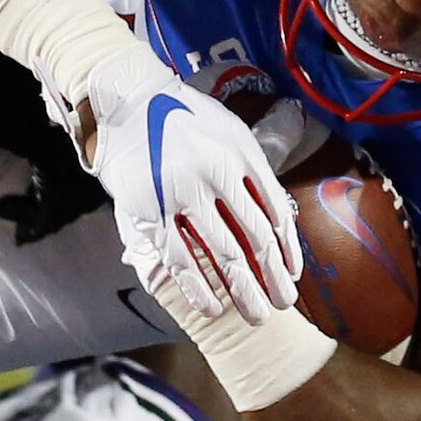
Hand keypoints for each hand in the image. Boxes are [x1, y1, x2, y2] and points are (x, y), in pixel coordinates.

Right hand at [67, 48, 301, 322]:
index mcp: (240, 156)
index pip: (275, 214)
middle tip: (282, 305)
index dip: (287, 251)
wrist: (128, 104)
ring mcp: (181, 194)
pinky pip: (180, 258)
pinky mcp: (150, 211)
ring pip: (222, 254)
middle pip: (254, 240)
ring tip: (256, 316)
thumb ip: (254, 172)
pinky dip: (198, 288)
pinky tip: (213, 308)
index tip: (292, 276)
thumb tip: (281, 216)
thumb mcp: (231, 133)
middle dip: (272, 279)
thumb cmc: (186, 119)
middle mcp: (215, 175)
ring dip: (242, 290)